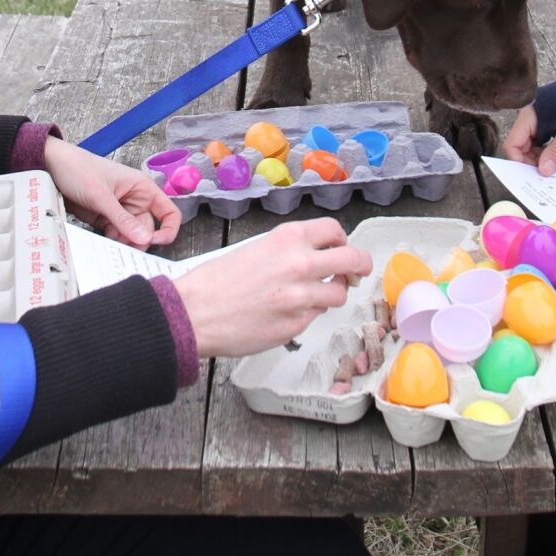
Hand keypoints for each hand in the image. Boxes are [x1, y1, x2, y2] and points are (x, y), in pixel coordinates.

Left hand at [43, 137, 181, 248]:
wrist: (50, 166)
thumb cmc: (78, 168)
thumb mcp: (101, 195)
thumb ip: (123, 219)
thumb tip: (145, 239)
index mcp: (142, 188)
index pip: (168, 212)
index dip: (167, 230)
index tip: (154, 242)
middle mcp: (134, 200)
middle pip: (148, 229)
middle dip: (139, 241)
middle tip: (125, 249)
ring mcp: (118, 211)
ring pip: (131, 235)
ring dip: (124, 244)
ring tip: (111, 247)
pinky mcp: (103, 219)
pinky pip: (114, 235)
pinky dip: (111, 243)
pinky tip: (103, 245)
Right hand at [173, 218, 373, 358]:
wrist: (195, 312)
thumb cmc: (216, 281)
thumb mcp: (256, 247)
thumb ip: (289, 251)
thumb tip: (315, 258)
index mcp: (288, 239)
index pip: (334, 231)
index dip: (342, 239)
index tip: (341, 247)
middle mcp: (301, 264)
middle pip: (352, 260)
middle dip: (360, 265)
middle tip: (358, 271)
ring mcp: (302, 297)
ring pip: (339, 294)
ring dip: (332, 293)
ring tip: (315, 295)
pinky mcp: (297, 325)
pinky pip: (316, 316)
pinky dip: (308, 313)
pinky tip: (287, 312)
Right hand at [501, 107, 555, 176]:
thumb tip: (543, 171)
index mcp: (529, 116)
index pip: (512, 144)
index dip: (519, 161)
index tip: (533, 173)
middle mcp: (527, 119)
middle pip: (519, 147)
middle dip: (529, 162)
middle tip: (545, 173)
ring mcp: (534, 122)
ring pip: (528, 147)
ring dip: (537, 159)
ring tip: (552, 166)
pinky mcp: (542, 125)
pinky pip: (537, 143)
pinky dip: (543, 153)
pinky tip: (554, 159)